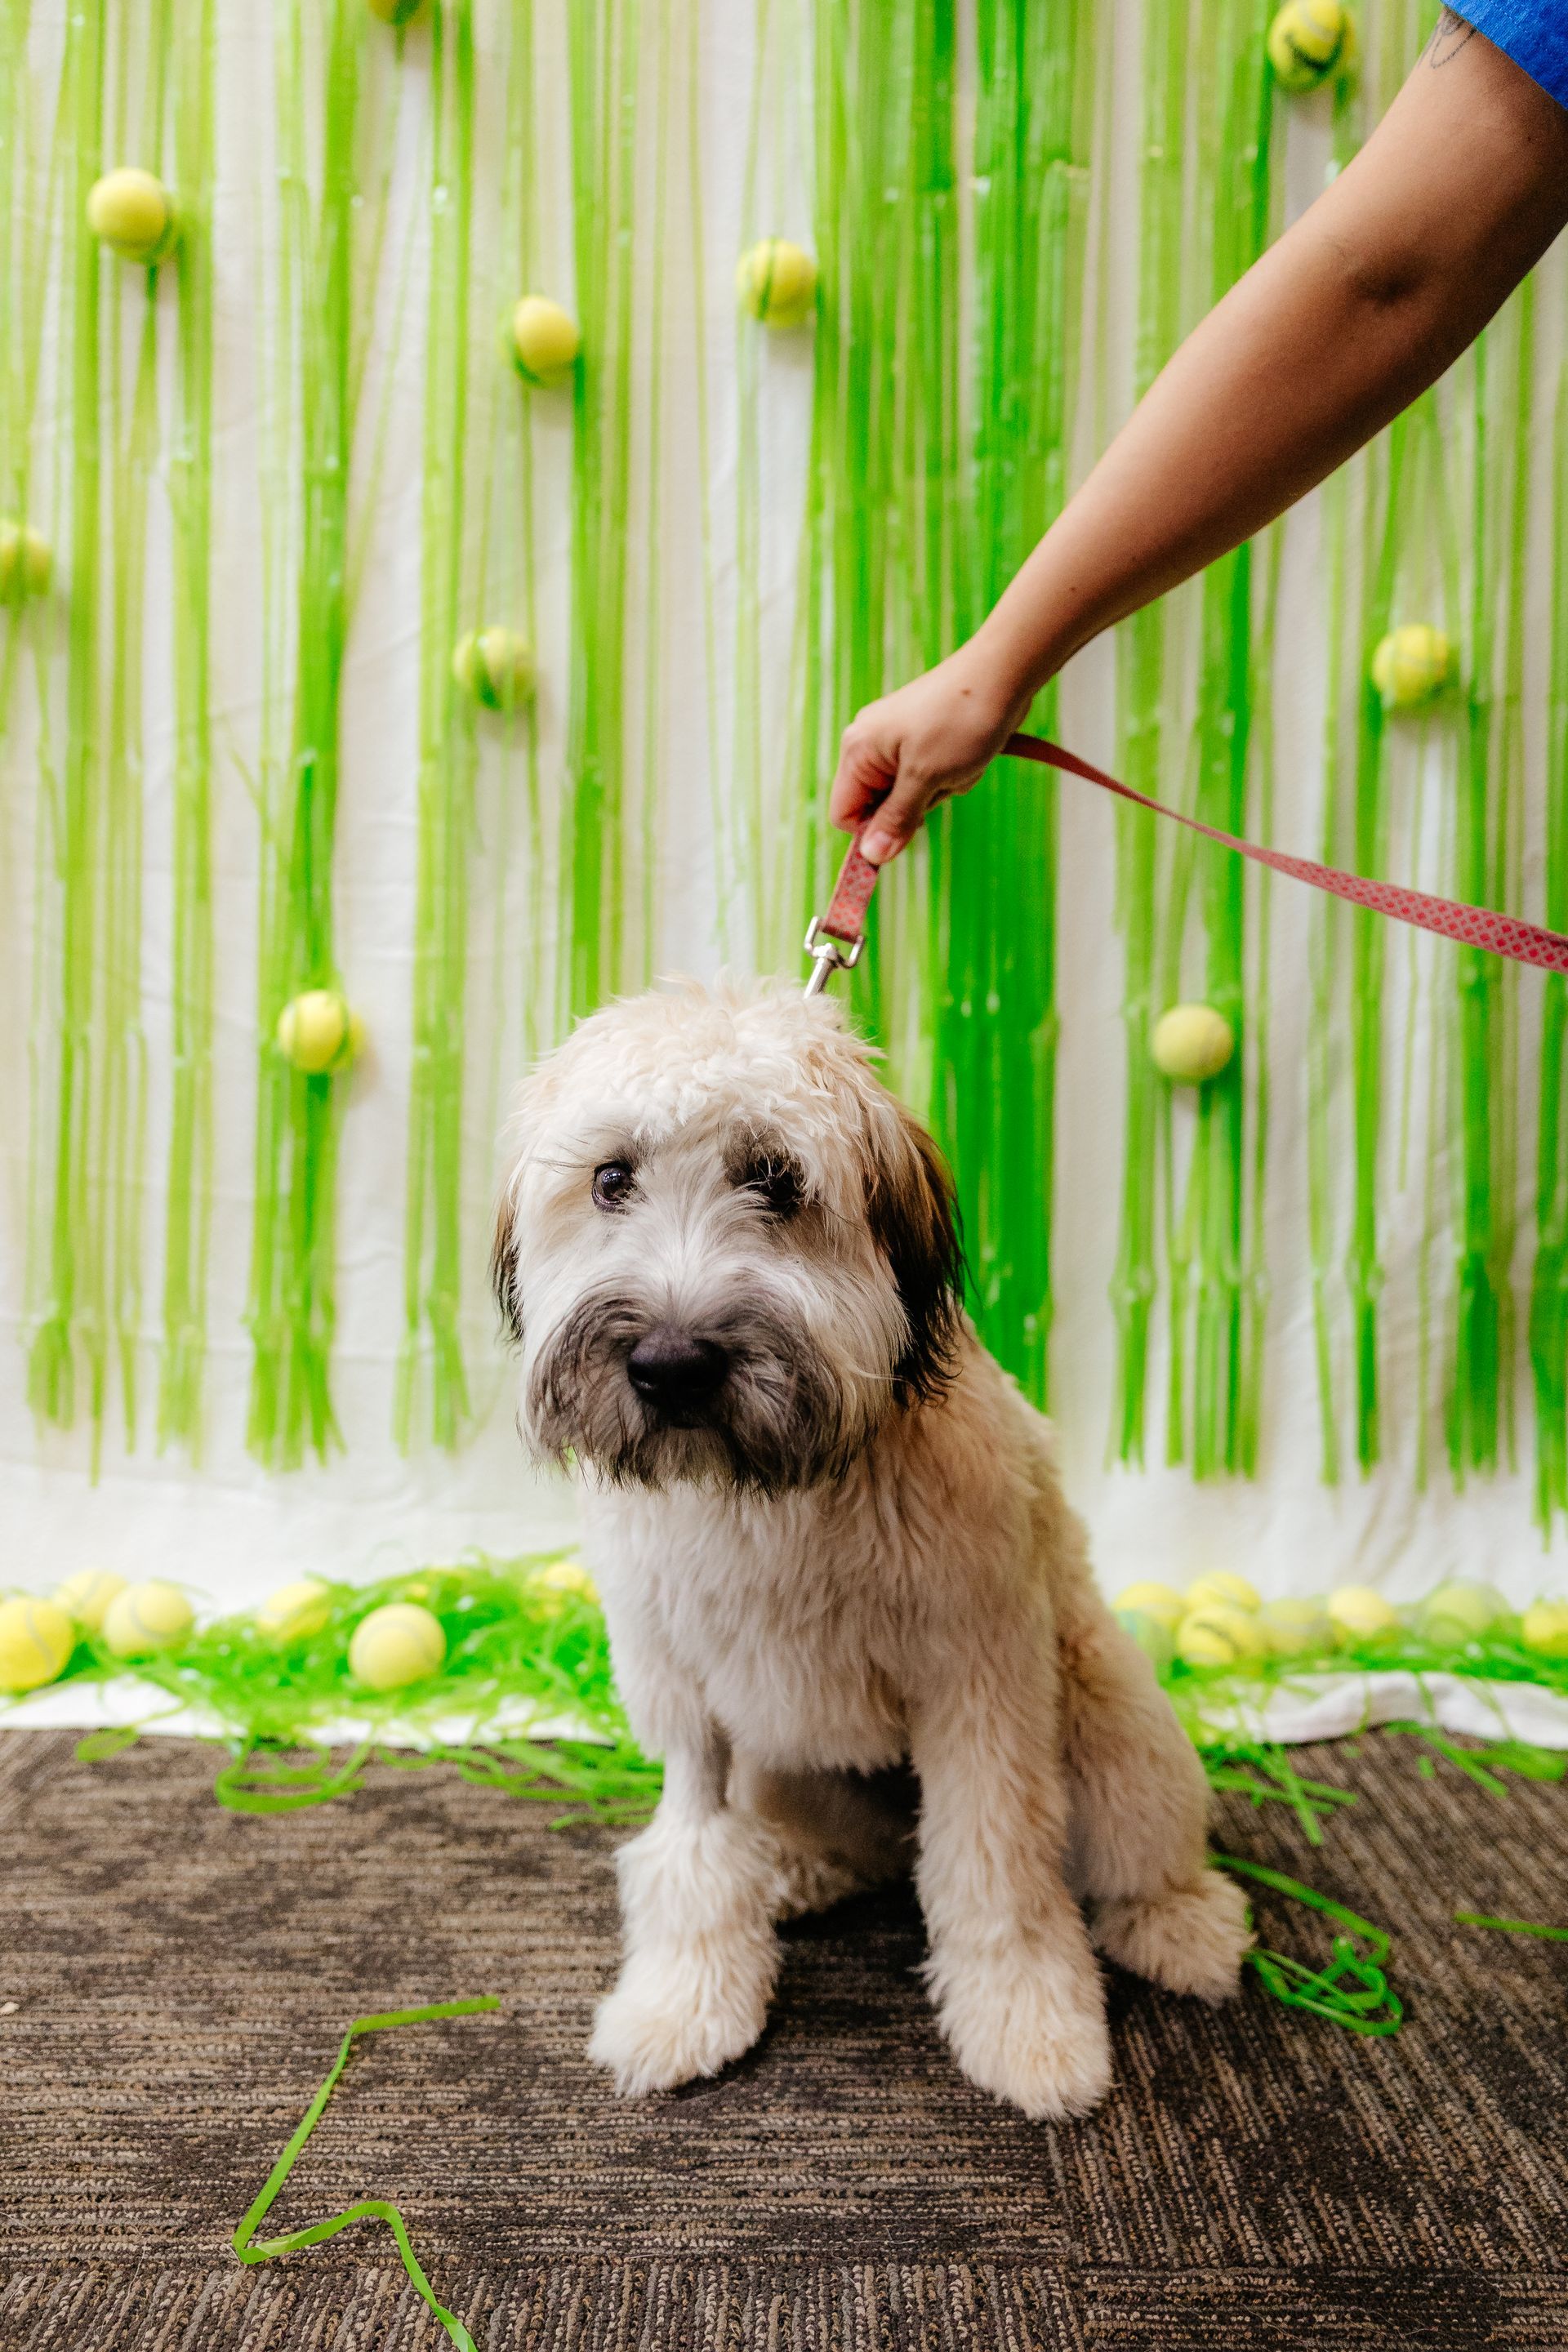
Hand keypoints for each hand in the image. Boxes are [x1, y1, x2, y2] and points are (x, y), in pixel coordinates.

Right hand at [828, 641, 1030, 864]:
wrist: (1004, 673)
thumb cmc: (960, 720)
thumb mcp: (927, 777)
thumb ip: (897, 819)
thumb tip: (871, 857)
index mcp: (858, 750)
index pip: (845, 814)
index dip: (870, 833)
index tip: (906, 835)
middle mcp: (870, 744)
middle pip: (880, 807)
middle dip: (916, 805)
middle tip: (942, 779)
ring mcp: (898, 741)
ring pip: (911, 795)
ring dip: (941, 789)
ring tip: (960, 762)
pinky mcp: (924, 739)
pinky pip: (931, 777)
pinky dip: (952, 776)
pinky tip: (969, 755)